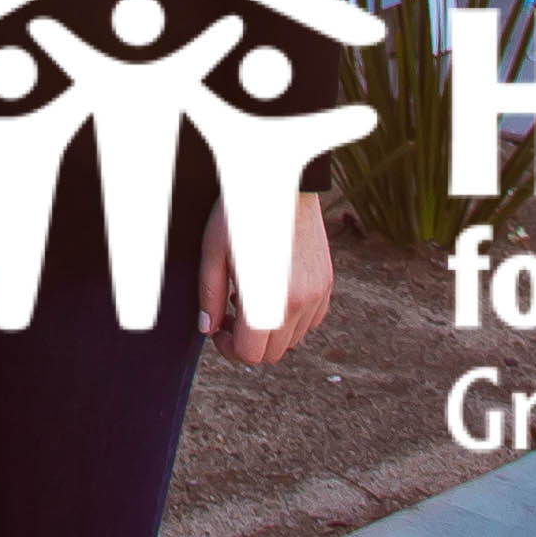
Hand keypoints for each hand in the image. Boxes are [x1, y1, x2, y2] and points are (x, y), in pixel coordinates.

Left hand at [201, 190, 333, 364]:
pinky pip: (311, 320)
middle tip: (230, 312)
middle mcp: (299, 305)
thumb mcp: (213, 252)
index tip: (219, 328)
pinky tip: (273, 290)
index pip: (251, 354)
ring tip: (250, 296)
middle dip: (248, 342)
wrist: (281, 182)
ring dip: (270, 330)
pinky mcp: (327, 284)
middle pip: (273, 352)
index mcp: (268, 302)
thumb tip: (208, 329)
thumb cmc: (240, 212)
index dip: (229, 348)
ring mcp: (318, 295)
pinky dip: (291, 318)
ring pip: (293, 339)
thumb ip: (210, 296)